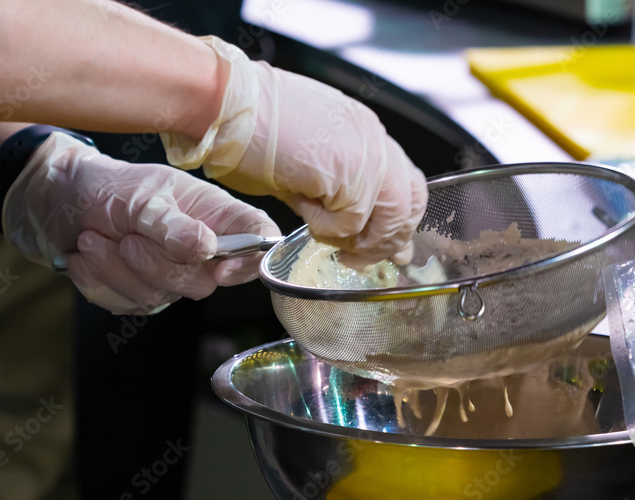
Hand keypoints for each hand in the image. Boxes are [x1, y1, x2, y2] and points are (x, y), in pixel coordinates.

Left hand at [2, 132, 279, 313]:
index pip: (258, 239)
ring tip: (92, 238)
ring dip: (115, 268)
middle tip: (125, 237)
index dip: (251, 261)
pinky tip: (85, 257)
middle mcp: (201, 249)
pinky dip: (98, 281)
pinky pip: (127, 305)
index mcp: (214, 214)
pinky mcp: (141, 294)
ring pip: (161, 296)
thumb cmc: (106, 186)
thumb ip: (173, 224)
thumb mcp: (138, 196)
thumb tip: (208, 249)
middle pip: (203, 281)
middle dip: (154, 263)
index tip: (219, 269)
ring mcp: (171, 276)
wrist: (56, 201)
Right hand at [161, 37, 426, 268]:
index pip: (405, 181)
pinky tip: (304, 214)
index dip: (401, 218)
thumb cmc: (248, 128)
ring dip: (360, 240)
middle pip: (410, 201)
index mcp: (364, 130)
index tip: (393, 246)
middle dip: (389, 238)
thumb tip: (346, 226)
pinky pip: (352, 223)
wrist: (224, 105)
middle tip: (362, 260)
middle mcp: (373, 139)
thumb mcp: (305, 158)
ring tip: (329, 242)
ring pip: (389, 218)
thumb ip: (333, 189)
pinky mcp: (350, 175)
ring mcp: (366, 154)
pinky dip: (327, 230)